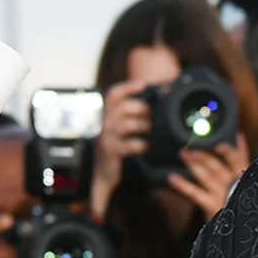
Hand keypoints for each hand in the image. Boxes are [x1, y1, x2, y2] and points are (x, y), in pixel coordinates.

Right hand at [89, 79, 152, 215]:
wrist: (103, 173)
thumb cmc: (116, 148)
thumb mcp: (120, 131)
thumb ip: (131, 117)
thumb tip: (154, 104)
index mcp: (108, 115)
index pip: (113, 95)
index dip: (128, 87)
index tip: (144, 84)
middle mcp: (105, 123)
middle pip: (123, 107)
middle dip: (142, 108)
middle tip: (155, 115)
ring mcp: (107, 137)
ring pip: (126, 124)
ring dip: (144, 125)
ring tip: (153, 130)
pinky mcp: (112, 151)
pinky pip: (129, 144)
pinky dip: (142, 144)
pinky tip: (147, 146)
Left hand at [165, 138, 249, 220]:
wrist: (247, 235)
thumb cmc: (248, 215)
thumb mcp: (251, 192)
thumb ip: (244, 176)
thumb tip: (240, 157)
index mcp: (246, 180)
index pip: (240, 158)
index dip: (232, 146)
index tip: (226, 135)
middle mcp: (234, 185)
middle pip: (217, 164)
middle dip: (202, 153)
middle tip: (190, 145)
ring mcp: (223, 195)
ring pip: (206, 174)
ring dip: (193, 163)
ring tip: (182, 154)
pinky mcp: (212, 206)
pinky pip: (194, 193)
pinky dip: (182, 185)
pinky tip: (172, 178)